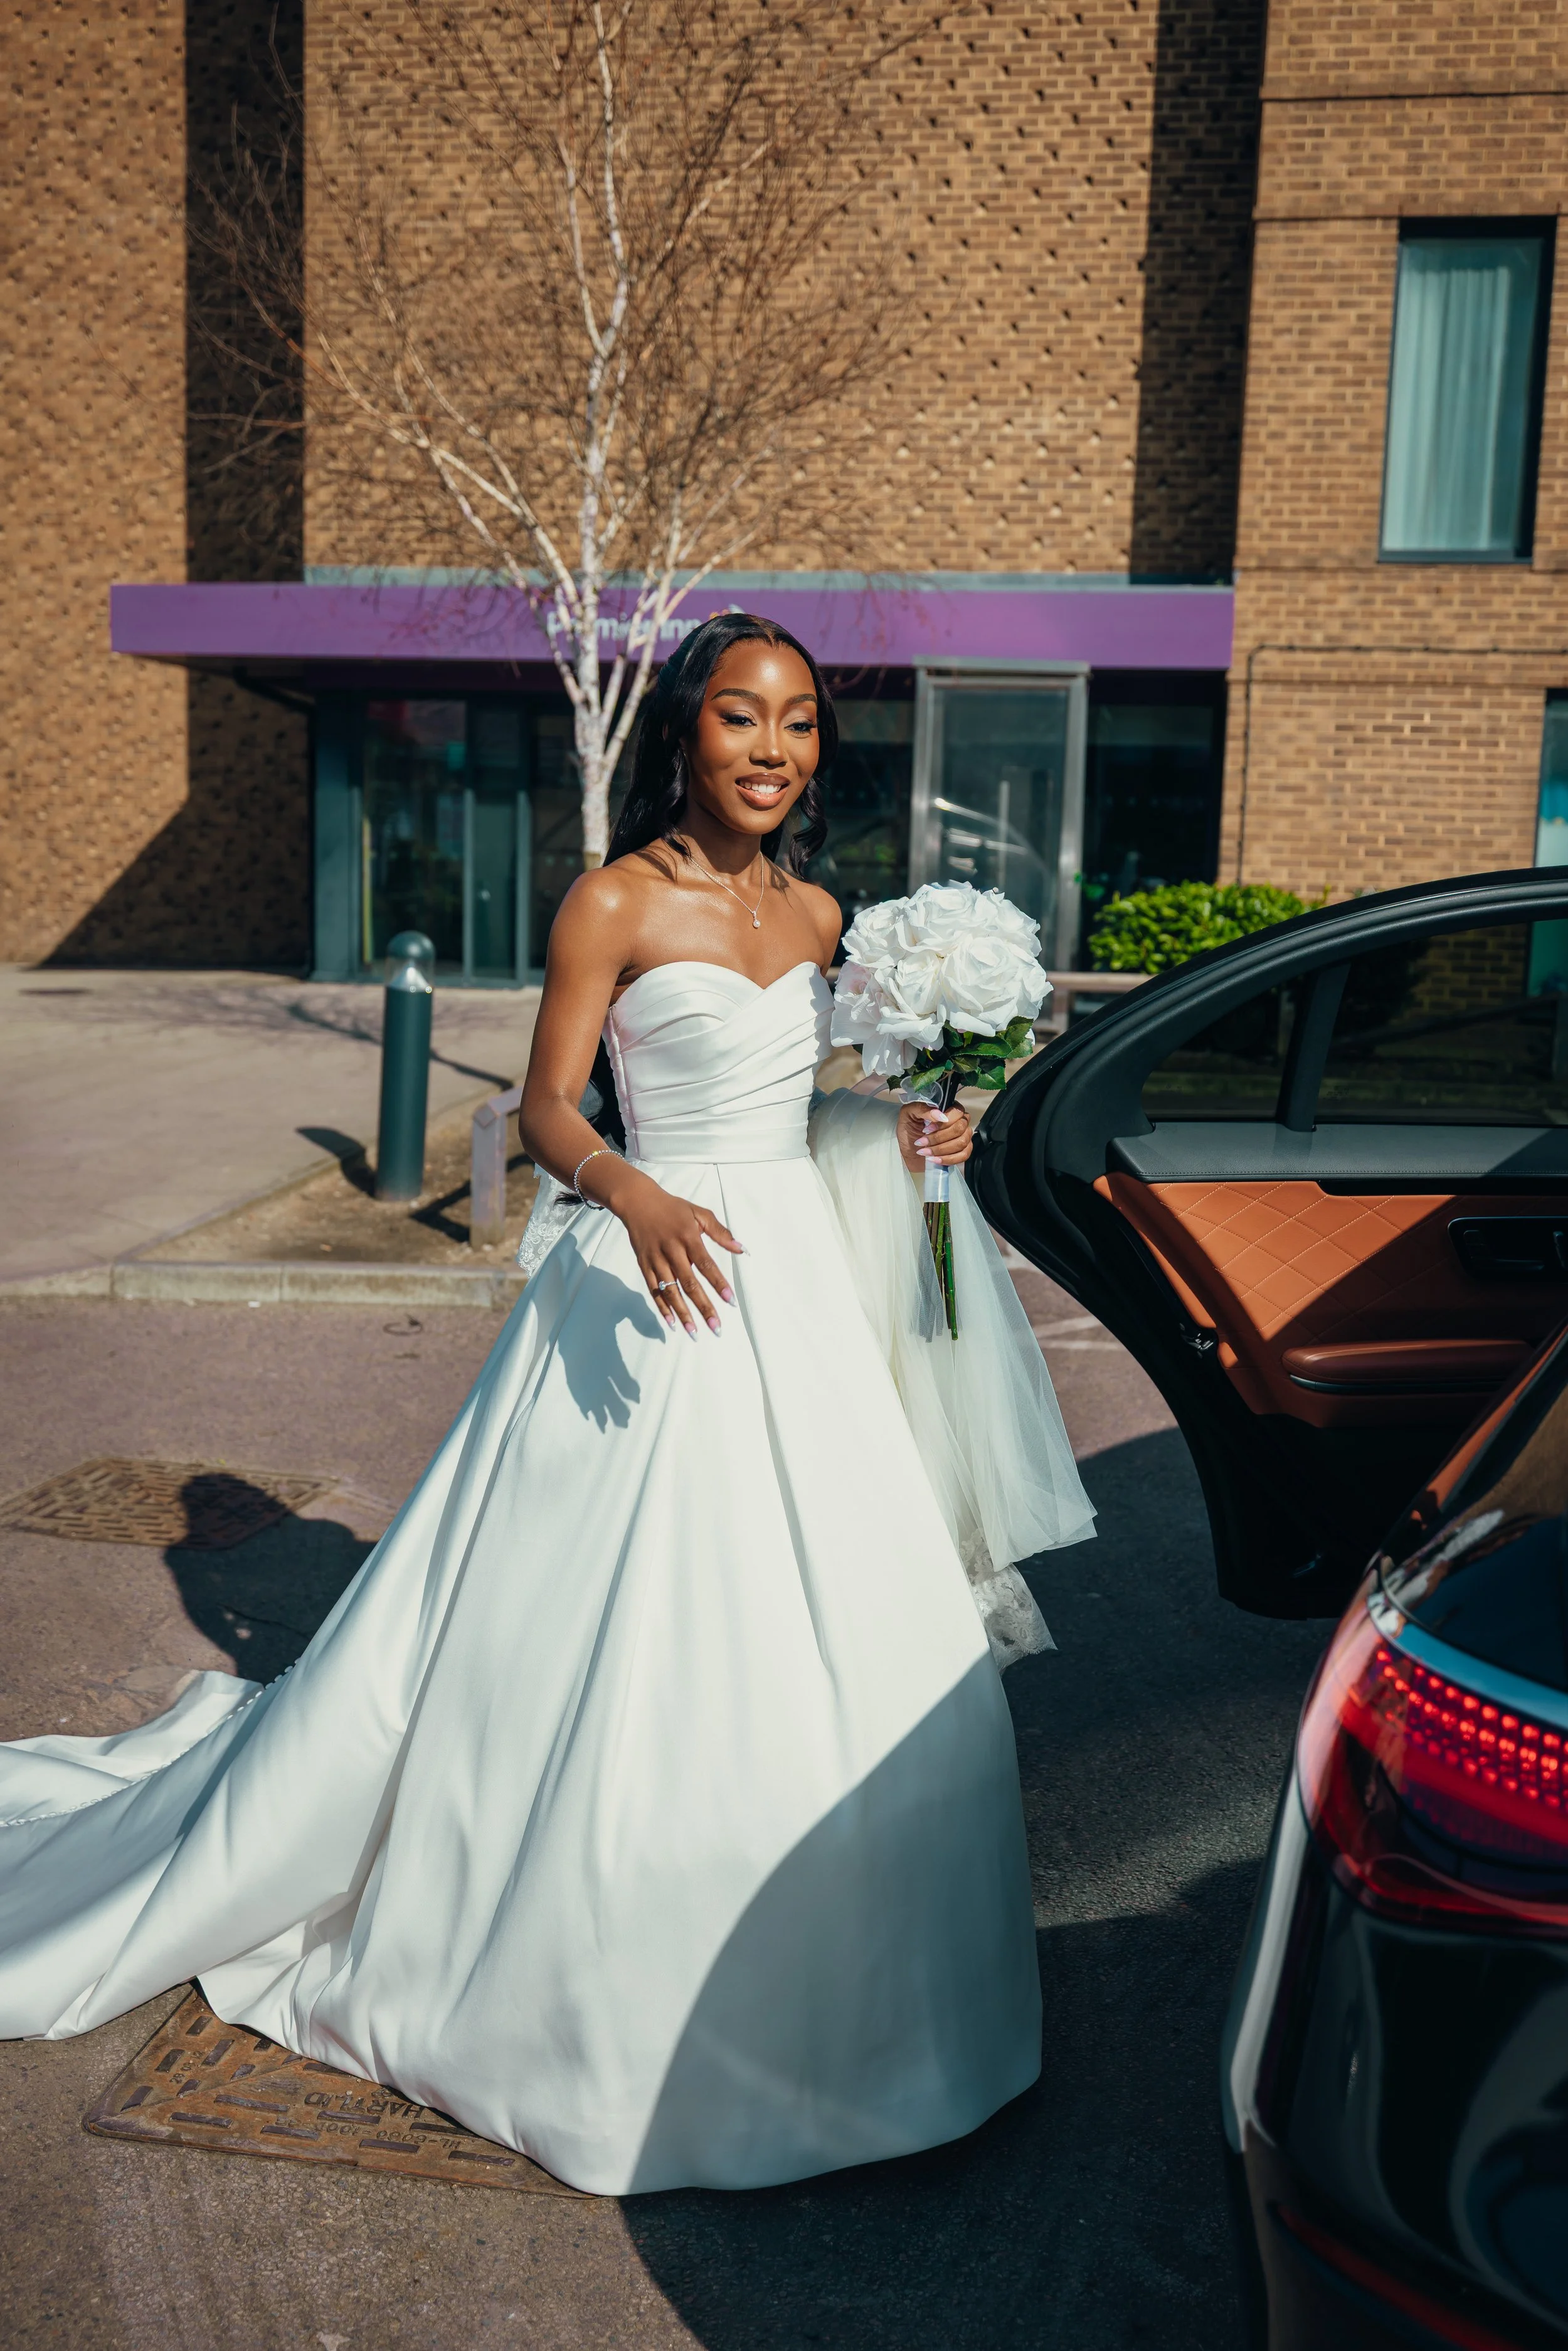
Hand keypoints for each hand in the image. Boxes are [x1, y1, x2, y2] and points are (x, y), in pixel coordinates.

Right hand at [596, 1164, 742, 1338]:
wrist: (638, 1202)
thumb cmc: (674, 1209)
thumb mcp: (699, 1213)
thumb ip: (720, 1232)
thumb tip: (741, 1249)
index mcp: (688, 1237)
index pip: (706, 1264)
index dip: (718, 1283)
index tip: (730, 1301)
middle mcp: (672, 1250)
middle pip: (689, 1283)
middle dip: (704, 1306)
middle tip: (716, 1327)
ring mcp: (656, 1260)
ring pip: (670, 1291)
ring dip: (683, 1313)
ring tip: (695, 1332)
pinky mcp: (644, 1266)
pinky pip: (653, 1291)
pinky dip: (662, 1307)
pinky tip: (672, 1323)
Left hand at [897, 1101, 972, 1176]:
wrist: (907, 1149)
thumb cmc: (909, 1129)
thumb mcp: (909, 1114)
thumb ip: (923, 1109)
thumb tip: (940, 1115)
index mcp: (949, 1108)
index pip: (956, 1112)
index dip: (942, 1123)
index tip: (926, 1129)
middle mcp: (960, 1120)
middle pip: (960, 1128)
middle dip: (939, 1138)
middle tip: (922, 1141)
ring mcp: (964, 1136)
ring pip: (962, 1143)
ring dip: (941, 1149)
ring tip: (925, 1151)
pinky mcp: (963, 1151)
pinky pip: (964, 1156)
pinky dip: (948, 1159)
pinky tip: (934, 1159)